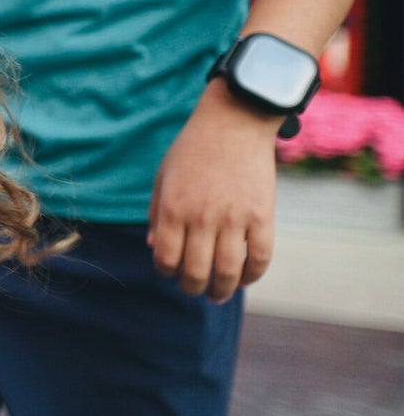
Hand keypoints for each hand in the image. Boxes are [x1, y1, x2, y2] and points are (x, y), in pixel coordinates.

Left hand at [148, 79, 278, 303]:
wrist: (233, 122)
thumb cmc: (192, 150)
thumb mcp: (164, 177)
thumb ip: (156, 213)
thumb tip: (153, 248)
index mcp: (172, 208)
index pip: (165, 258)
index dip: (166, 272)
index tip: (171, 271)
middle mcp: (201, 217)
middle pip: (196, 272)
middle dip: (192, 288)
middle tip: (194, 289)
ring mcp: (233, 218)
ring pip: (228, 272)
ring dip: (222, 290)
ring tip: (218, 293)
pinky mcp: (262, 216)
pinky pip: (260, 258)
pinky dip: (253, 275)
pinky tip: (245, 278)